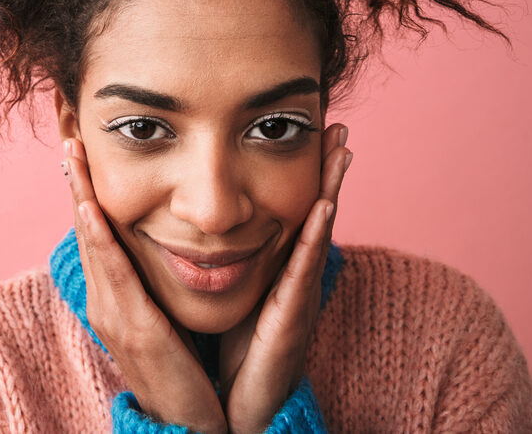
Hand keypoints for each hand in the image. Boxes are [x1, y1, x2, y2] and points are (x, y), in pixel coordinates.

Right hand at [63, 138, 227, 433]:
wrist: (191, 423)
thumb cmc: (184, 367)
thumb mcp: (163, 313)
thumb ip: (158, 279)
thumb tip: (162, 242)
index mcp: (114, 292)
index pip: (97, 227)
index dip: (86, 186)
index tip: (81, 145)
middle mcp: (104, 297)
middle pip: (86, 226)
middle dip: (76, 179)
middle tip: (68, 133)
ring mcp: (112, 312)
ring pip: (92, 241)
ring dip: (82, 194)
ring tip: (73, 154)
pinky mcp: (131, 328)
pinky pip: (113, 273)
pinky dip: (99, 237)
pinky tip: (93, 207)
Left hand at [218, 123, 351, 433]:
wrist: (227, 410)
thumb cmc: (223, 354)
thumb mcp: (219, 295)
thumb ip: (209, 260)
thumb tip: (188, 222)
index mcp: (271, 270)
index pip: (288, 212)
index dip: (304, 175)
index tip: (312, 130)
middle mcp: (289, 279)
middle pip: (310, 214)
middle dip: (326, 170)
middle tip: (338, 126)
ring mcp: (293, 298)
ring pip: (315, 234)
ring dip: (331, 189)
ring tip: (343, 150)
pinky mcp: (288, 320)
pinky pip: (302, 272)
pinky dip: (315, 237)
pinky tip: (323, 205)